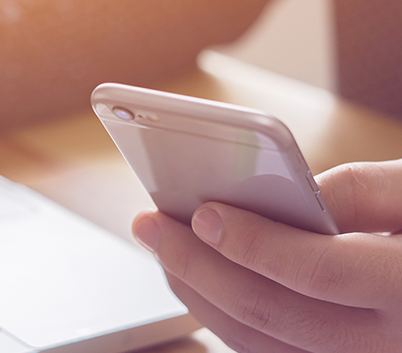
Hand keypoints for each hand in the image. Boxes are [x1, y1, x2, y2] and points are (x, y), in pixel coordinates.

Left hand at [133, 160, 401, 352]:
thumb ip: (362, 191)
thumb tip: (282, 197)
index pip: (319, 273)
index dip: (254, 243)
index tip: (202, 212)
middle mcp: (388, 346)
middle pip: (271, 313)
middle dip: (198, 267)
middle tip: (150, 225)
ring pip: (260, 343)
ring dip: (199, 295)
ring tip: (162, 248)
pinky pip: (271, 351)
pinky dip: (225, 318)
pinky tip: (199, 280)